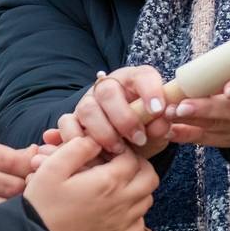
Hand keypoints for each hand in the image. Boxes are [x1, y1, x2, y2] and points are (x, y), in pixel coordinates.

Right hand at [0, 139, 33, 222]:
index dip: (33, 169)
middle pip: (11, 186)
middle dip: (29, 191)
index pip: (13, 161)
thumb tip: (40, 155)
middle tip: (38, 194)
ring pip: (3, 207)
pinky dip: (7, 222)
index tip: (40, 175)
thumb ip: (17, 156)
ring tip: (27, 207)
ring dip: (20, 208)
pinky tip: (12, 219)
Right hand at [23, 137, 158, 230]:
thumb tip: (96, 140)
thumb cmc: (42, 204)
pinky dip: (135, 215)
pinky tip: (117, 210)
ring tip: (118, 185)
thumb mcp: (52, 168)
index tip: (108, 151)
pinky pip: (139, 225)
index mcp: (108, 181)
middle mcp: (121, 202)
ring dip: (138, 188)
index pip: (132, 158)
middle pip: (150, 178)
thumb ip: (77, 148)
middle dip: (139, 166)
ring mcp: (121, 224)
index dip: (122, 149)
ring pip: (147, 200)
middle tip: (121, 164)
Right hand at [42, 66, 171, 159]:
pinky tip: (94, 154)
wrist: (126, 147)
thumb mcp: (158, 130)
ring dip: (104, 132)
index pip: (142, 76)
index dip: (151, 91)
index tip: (158, 111)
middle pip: (108, 92)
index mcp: (135, 81)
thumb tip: (162, 123)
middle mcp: (109, 86)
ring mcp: (88, 102)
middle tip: (139, 139)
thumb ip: (162, 126)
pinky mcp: (73, 119)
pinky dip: (78, 140)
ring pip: (87, 109)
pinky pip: (67, 124)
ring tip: (119, 150)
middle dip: (125, 118)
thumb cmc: (146, 132)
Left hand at [165, 64, 229, 149]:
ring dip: (192, 121)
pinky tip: (171, 131)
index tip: (227, 89)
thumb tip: (200, 62)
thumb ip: (229, 62)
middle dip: (207, 109)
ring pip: (219, 127)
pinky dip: (188, 135)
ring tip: (171, 114)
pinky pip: (208, 139)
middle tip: (183, 106)